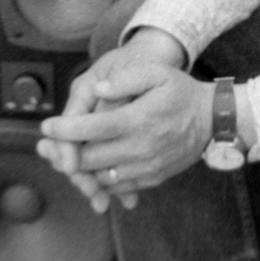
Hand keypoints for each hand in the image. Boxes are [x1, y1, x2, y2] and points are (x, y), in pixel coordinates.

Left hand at [39, 61, 213, 210]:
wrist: (212, 120)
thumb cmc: (182, 92)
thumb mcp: (158, 73)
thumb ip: (126, 79)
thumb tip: (98, 90)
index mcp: (140, 119)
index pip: (92, 129)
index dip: (65, 129)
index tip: (47, 126)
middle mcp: (141, 147)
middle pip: (89, 158)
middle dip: (63, 153)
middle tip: (46, 145)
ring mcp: (146, 167)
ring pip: (99, 177)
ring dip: (79, 169)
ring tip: (64, 157)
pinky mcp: (152, 179)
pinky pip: (117, 186)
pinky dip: (99, 179)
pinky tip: (92, 166)